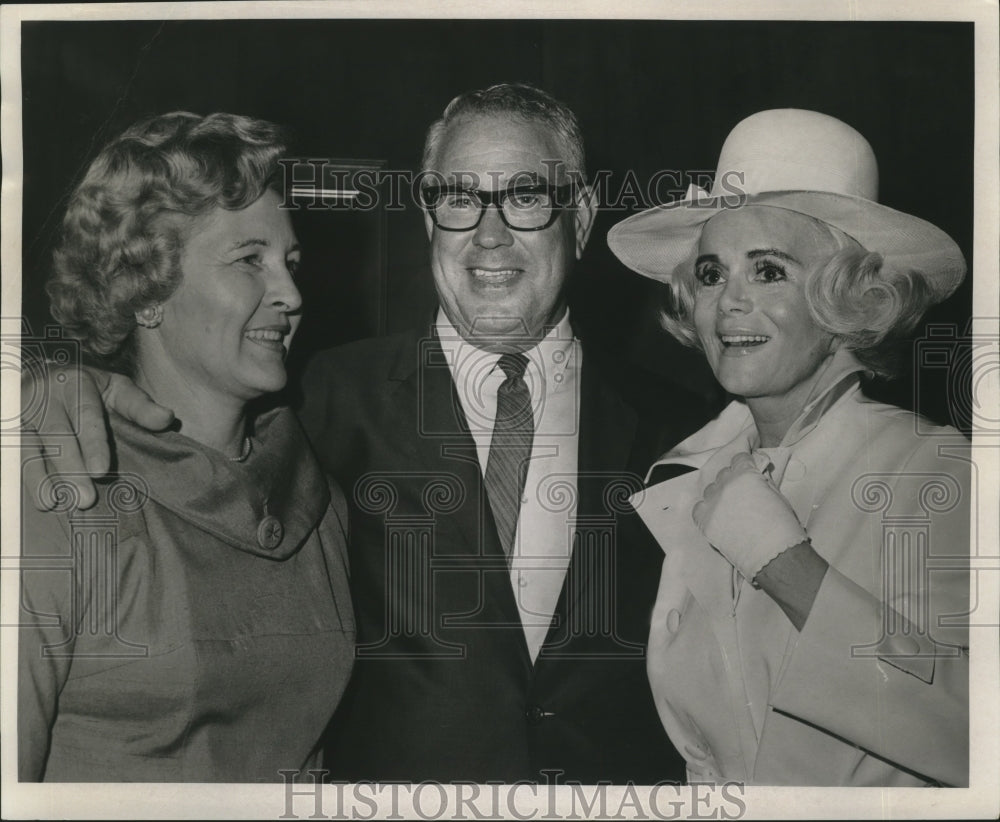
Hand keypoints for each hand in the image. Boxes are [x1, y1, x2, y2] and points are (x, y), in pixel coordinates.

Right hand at [21, 363, 173, 509]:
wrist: (42, 373)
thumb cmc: (88, 387)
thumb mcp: (116, 388)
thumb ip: (140, 406)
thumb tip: (167, 419)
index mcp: (75, 384)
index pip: (85, 417)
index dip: (93, 444)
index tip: (101, 470)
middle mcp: (45, 398)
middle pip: (55, 436)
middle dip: (69, 469)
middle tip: (85, 499)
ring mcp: (22, 416)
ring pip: (28, 448)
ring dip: (39, 477)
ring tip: (52, 502)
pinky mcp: (10, 432)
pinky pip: (14, 456)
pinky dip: (25, 477)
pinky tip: (38, 497)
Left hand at [692, 452, 808, 583]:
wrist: (775, 555)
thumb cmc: (783, 526)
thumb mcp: (776, 494)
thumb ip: (760, 482)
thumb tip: (754, 479)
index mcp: (745, 474)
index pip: (739, 458)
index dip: (745, 464)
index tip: (747, 469)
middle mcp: (725, 484)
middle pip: (723, 474)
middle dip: (732, 480)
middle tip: (742, 493)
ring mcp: (713, 503)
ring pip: (710, 490)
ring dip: (719, 495)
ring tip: (730, 508)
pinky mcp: (705, 521)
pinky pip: (699, 508)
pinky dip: (706, 510)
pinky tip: (716, 516)